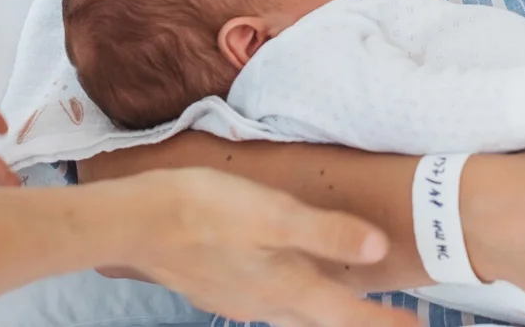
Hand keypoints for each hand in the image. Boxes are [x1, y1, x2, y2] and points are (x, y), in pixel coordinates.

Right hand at [116, 169, 416, 326]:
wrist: (134, 223)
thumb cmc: (204, 210)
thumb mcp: (272, 213)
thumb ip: (327, 231)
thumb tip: (378, 250)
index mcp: (286, 288)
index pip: (348, 318)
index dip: (386, 325)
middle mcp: (267, 305)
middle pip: (324, 323)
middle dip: (357, 323)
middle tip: (390, 320)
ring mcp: (240, 301)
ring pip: (296, 315)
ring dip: (325, 312)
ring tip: (346, 300)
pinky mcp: (220, 290)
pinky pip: (270, 303)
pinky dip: (294, 299)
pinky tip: (288, 279)